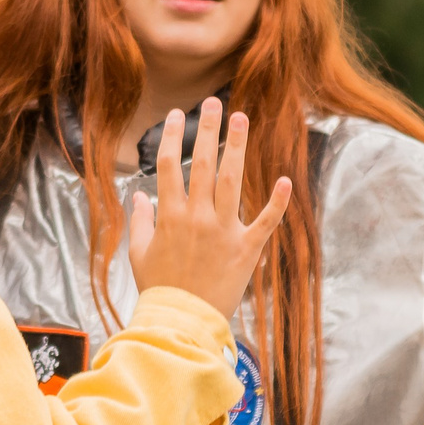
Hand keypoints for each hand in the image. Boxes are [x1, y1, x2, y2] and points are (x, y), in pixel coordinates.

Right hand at [125, 100, 294, 320]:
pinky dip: (277, 201)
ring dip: (237, 146)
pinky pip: (265, 220)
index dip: (172, 137)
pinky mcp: (246, 248)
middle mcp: (197, 217)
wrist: (181, 321)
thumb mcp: (138, 254)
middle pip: (202, 163)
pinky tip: (285, 178)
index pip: (168, 166)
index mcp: (169, 216)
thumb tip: (138, 197)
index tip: (176, 115)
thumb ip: (139, 222)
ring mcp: (223, 231)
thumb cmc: (158, 289)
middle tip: (214, 103)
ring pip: (231, 180)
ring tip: (241, 119)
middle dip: (208, 129)